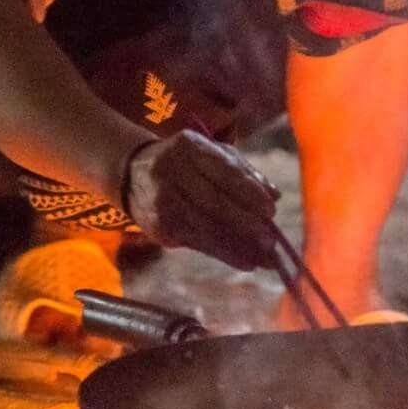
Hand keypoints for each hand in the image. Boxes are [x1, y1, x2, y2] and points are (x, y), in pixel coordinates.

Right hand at [121, 131, 279, 271]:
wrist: (132, 171)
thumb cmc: (185, 162)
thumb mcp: (211, 154)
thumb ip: (243, 171)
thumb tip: (274, 195)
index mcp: (190, 147)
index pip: (223, 170)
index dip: (248, 191)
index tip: (271, 209)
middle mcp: (171, 172)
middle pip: (213, 201)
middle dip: (245, 223)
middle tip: (271, 240)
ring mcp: (162, 200)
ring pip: (205, 227)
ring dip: (237, 245)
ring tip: (264, 258)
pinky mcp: (158, 226)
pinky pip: (196, 242)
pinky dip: (223, 253)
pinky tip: (244, 261)